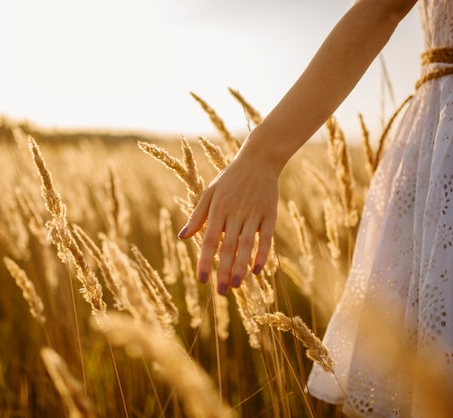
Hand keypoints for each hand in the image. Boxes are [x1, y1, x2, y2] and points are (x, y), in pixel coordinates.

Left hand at [177, 153, 278, 295]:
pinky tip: (258, 271)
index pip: (209, 240)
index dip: (205, 261)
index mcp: (218, 209)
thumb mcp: (210, 193)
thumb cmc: (230, 179)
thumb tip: (182, 237)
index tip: (201, 280)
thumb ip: (197, 216)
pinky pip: (266, 238)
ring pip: (246, 245)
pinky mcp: (269, 214)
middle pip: (228, 247)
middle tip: (220, 292)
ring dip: (241, 267)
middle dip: (223, 270)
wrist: (259, 160)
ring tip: (236, 286)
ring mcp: (253, 214)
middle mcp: (235, 213)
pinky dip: (262, 254)